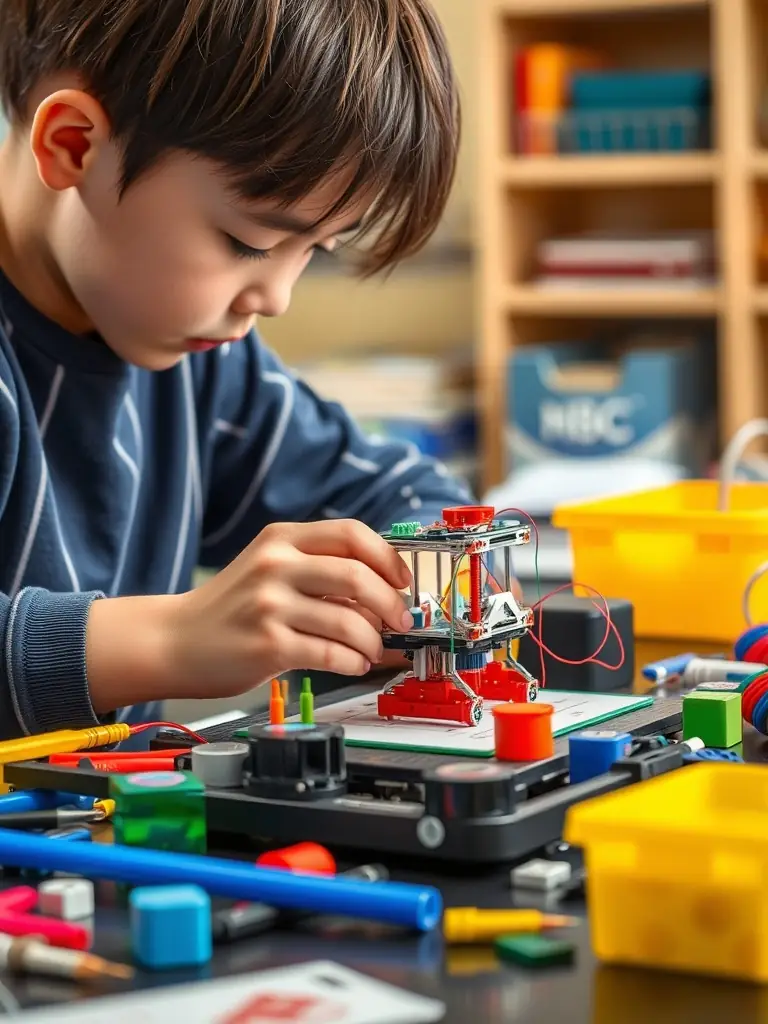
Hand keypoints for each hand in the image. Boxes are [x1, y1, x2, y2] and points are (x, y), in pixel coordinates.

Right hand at [169, 519, 412, 697]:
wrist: (173, 641)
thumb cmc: (229, 608)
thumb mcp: (268, 568)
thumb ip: (318, 569)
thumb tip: (384, 592)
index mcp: (281, 538)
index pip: (352, 533)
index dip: (388, 557)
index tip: (402, 580)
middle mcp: (275, 565)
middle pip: (357, 575)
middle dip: (390, 602)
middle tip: (399, 620)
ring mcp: (270, 605)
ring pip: (350, 621)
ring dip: (373, 641)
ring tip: (371, 650)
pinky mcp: (268, 646)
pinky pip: (331, 654)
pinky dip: (353, 662)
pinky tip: (352, 663)